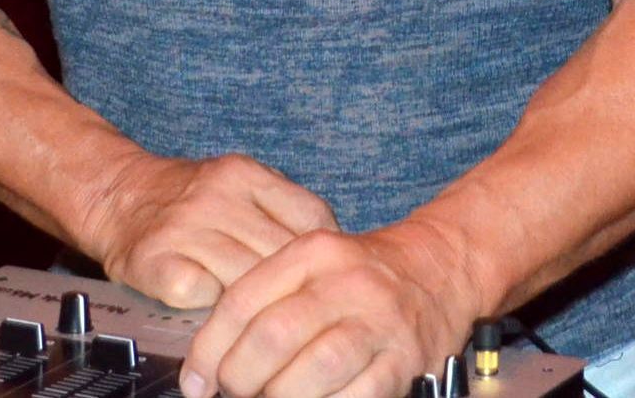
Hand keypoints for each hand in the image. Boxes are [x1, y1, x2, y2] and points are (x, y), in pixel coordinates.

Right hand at [83, 151, 337, 307]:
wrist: (117, 194)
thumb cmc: (188, 201)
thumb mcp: (237, 183)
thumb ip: (278, 206)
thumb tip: (331, 251)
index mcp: (244, 172)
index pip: (310, 215)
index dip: (323, 252)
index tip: (325, 274)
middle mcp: (217, 195)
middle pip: (280, 253)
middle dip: (291, 287)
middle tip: (299, 311)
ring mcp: (186, 227)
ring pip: (246, 279)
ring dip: (255, 306)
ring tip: (262, 322)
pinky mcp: (159, 260)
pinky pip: (204, 295)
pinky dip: (214, 309)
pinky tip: (216, 312)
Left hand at [178, 220, 476, 397]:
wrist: (437, 271)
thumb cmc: (360, 278)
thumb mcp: (313, 265)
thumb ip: (266, 300)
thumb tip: (211, 362)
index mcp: (312, 252)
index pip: (243, 300)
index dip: (210, 348)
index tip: (197, 380)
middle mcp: (345, 281)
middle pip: (273, 336)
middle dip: (240, 377)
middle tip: (235, 390)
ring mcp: (378, 322)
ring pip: (312, 370)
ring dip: (279, 397)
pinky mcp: (403, 361)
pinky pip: (353, 396)